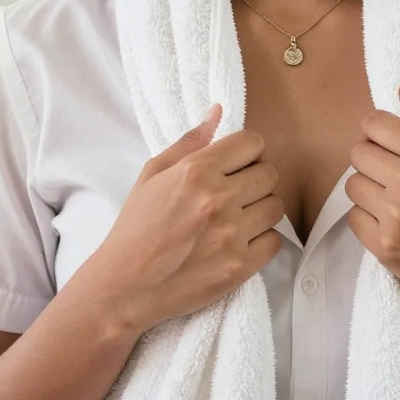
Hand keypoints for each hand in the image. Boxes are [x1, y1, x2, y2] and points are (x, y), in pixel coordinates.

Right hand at [94, 106, 283, 334]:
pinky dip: (261, 241)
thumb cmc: (136, 228)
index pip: (253, 143)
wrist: (124, 287)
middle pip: (270, 173)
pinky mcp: (239, 268)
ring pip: (276, 206)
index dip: (248, 151)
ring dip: (261, 210)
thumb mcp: (152, 174)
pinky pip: (275, 242)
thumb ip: (190, 141)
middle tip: (236, 192)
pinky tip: (239, 242)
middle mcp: (217, 200)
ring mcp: (230, 235)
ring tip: (238, 218)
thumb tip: (218, 111)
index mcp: (196, 172)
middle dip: (255, 179)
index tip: (237, 164)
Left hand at [345, 83, 399, 323]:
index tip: (391, 145)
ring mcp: (393, 216)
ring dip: (369, 190)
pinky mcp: (383, 247)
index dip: (380, 132)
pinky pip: (353, 218)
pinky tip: (393, 224)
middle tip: (396, 176)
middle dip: (373, 160)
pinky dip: (368, 220)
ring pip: (352, 184)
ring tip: (396, 201)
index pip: (374, 123)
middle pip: (358, 152)